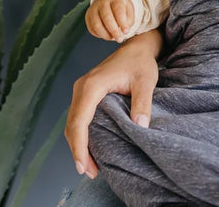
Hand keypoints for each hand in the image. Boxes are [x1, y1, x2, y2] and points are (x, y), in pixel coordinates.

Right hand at [64, 29, 161, 179]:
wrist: (136, 47)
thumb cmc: (141, 63)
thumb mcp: (146, 81)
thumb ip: (142, 102)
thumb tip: (140, 125)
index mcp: (92, 86)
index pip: (80, 121)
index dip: (80, 145)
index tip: (84, 165)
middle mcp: (81, 88)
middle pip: (72, 125)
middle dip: (78, 151)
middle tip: (90, 172)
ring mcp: (81, 90)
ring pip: (73, 123)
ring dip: (78, 145)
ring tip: (90, 167)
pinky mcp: (85, 94)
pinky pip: (78, 118)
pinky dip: (81, 135)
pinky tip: (90, 149)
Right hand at [85, 0, 133, 41]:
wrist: (110, 0)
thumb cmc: (121, 8)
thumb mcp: (129, 11)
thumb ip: (128, 21)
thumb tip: (122, 32)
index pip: (118, 11)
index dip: (122, 23)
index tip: (126, 32)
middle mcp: (102, 2)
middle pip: (106, 17)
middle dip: (114, 31)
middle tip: (120, 39)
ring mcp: (93, 8)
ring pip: (96, 25)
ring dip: (105, 35)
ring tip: (113, 38)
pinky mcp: (88, 16)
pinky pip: (91, 29)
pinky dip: (99, 35)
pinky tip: (106, 35)